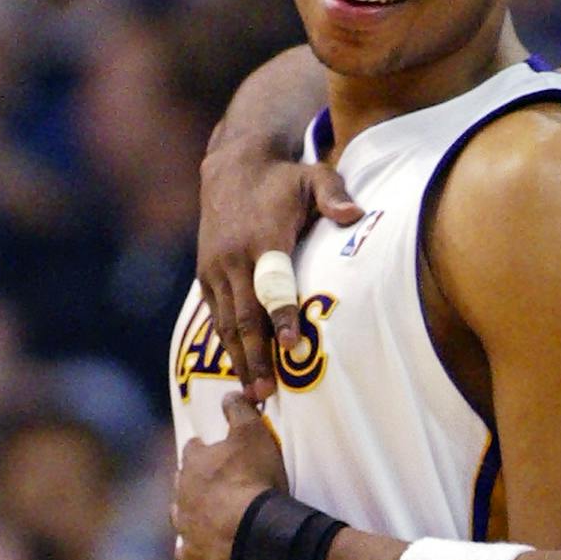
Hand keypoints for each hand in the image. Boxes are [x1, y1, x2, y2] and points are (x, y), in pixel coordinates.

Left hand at [172, 393, 289, 559]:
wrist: (253, 532)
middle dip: (193, 481)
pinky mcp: (193, 558)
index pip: (193, 449)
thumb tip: (228, 393)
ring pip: (181, 517)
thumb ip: (239, 410)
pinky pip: (186, 553)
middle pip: (183, 483)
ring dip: (191, 513)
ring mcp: (185, 529)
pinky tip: (201, 549)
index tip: (207, 447)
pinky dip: (193, 549)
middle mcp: (182, 495)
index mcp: (195, 463)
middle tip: (212, 482)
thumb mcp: (253, 433)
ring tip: (208, 514)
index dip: (202, 447)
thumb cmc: (254, 478)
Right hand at [197, 133, 361, 399]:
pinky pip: (216, 314)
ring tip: (254, 393)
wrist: (232, 165)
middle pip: (244, 314)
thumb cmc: (284, 178)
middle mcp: (233, 256)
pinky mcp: (205, 273)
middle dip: (255, 356)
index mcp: (263, 237)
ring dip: (239, 358)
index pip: (273, 283)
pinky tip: (238, 368)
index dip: (282, 315)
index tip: (293, 346)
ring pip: (226, 321)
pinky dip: (226, 342)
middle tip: (267, 392)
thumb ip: (334, 194)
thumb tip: (355, 213)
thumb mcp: (314, 175)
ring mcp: (215, 267)